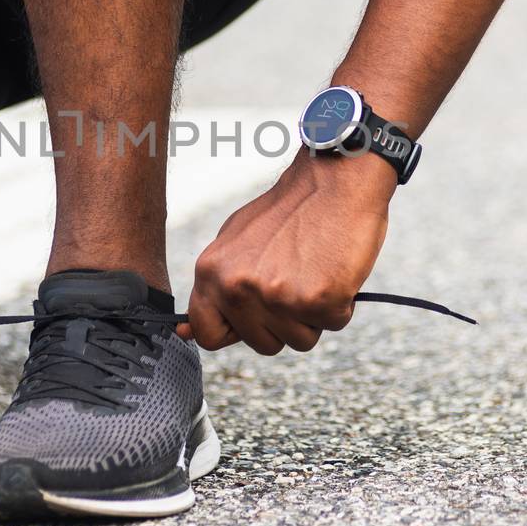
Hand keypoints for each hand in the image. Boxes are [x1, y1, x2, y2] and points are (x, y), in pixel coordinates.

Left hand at [179, 151, 393, 353]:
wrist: (335, 181)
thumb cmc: (291, 211)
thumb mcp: (235, 243)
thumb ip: (214, 287)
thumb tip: (186, 332)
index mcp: (211, 271)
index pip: (206, 334)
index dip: (234, 331)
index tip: (253, 317)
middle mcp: (237, 287)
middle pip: (262, 344)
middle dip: (283, 322)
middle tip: (295, 278)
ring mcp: (276, 296)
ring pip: (300, 340)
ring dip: (313, 315)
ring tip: (314, 271)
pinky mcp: (316, 300)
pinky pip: (333, 324)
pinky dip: (340, 304)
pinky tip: (334, 270)